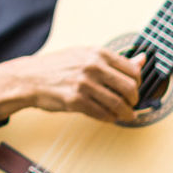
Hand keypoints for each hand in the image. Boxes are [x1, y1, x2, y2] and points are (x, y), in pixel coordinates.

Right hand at [0, 46, 143, 122]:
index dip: (138, 83)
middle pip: (129, 88)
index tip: (135, 89)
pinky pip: (102, 114)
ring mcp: (84, 85)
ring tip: (126, 115)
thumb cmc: (58, 66)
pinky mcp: (76, 101)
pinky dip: (110, 118)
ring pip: (118, 104)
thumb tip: (142, 59)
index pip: (132, 70)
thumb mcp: (86, 55)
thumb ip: (115, 60)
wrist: (29, 78)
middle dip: (135, 100)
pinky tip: (110, 117)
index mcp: (98, 53)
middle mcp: (93, 67)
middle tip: (133, 104)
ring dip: (126, 113)